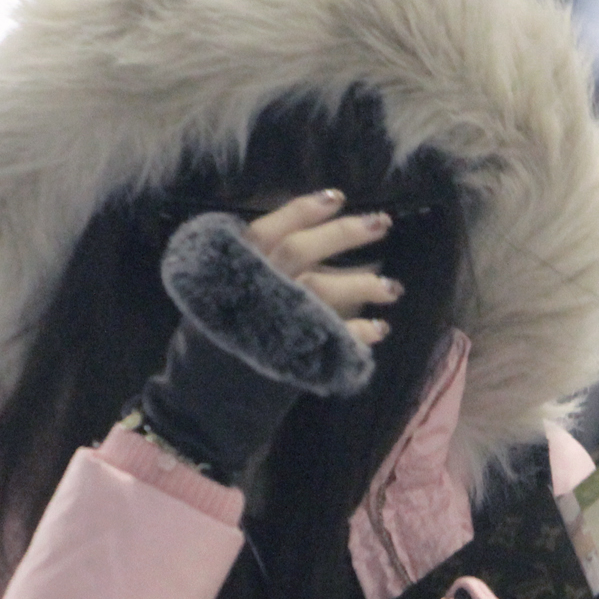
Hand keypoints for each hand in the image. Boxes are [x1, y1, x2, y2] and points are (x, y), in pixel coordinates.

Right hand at [137, 192, 400, 478]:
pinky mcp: (292, 353)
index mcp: (233, 270)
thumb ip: (254, 270)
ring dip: (364, 285)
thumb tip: (302, 242)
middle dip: (345, 234)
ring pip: (324, 289)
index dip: (302, 211)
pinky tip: (379, 329)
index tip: (337, 197)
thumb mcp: (221, 296)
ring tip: (393, 287)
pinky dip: (360, 332)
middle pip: (303, 251)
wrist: (205, 401)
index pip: (269, 230)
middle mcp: (254, 289)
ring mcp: (273, 320)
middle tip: (382, 223)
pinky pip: (335, 335)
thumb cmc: (215, 343)